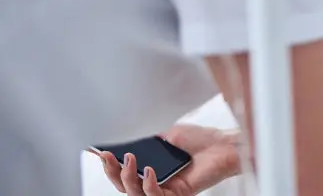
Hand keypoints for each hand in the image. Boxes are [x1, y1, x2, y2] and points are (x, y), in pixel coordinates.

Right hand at [95, 124, 240, 195]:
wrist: (225, 145)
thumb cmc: (201, 140)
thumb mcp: (168, 134)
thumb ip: (147, 138)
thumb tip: (124, 135)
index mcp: (151, 168)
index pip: (124, 171)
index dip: (108, 163)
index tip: (95, 151)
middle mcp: (156, 182)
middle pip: (124, 186)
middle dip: (111, 171)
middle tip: (106, 156)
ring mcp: (166, 190)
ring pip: (135, 193)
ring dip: (127, 177)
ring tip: (130, 159)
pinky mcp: (178, 194)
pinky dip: (148, 184)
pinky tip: (149, 171)